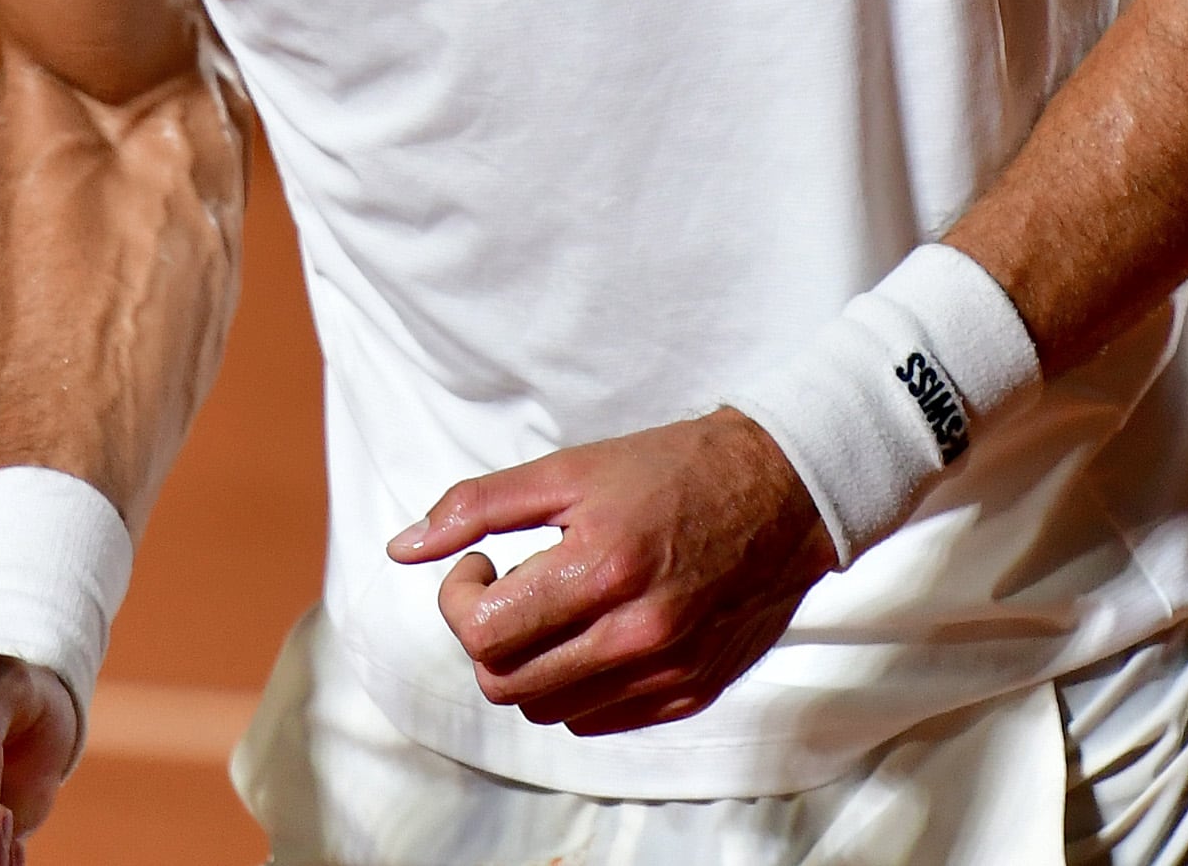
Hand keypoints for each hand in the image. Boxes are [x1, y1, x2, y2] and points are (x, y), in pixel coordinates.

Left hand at [386, 408, 837, 735]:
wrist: (784, 492)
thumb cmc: (673, 471)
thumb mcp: (569, 469)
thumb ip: (479, 506)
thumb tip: (404, 548)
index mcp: (601, 570)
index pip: (483, 634)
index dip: (459, 600)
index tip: (480, 565)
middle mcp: (636, 634)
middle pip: (505, 683)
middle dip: (487, 637)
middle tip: (511, 587)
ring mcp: (666, 673)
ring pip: (547, 709)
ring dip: (529, 664)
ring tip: (556, 608)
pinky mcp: (689, 693)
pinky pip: (598, 718)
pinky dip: (577, 685)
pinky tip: (593, 631)